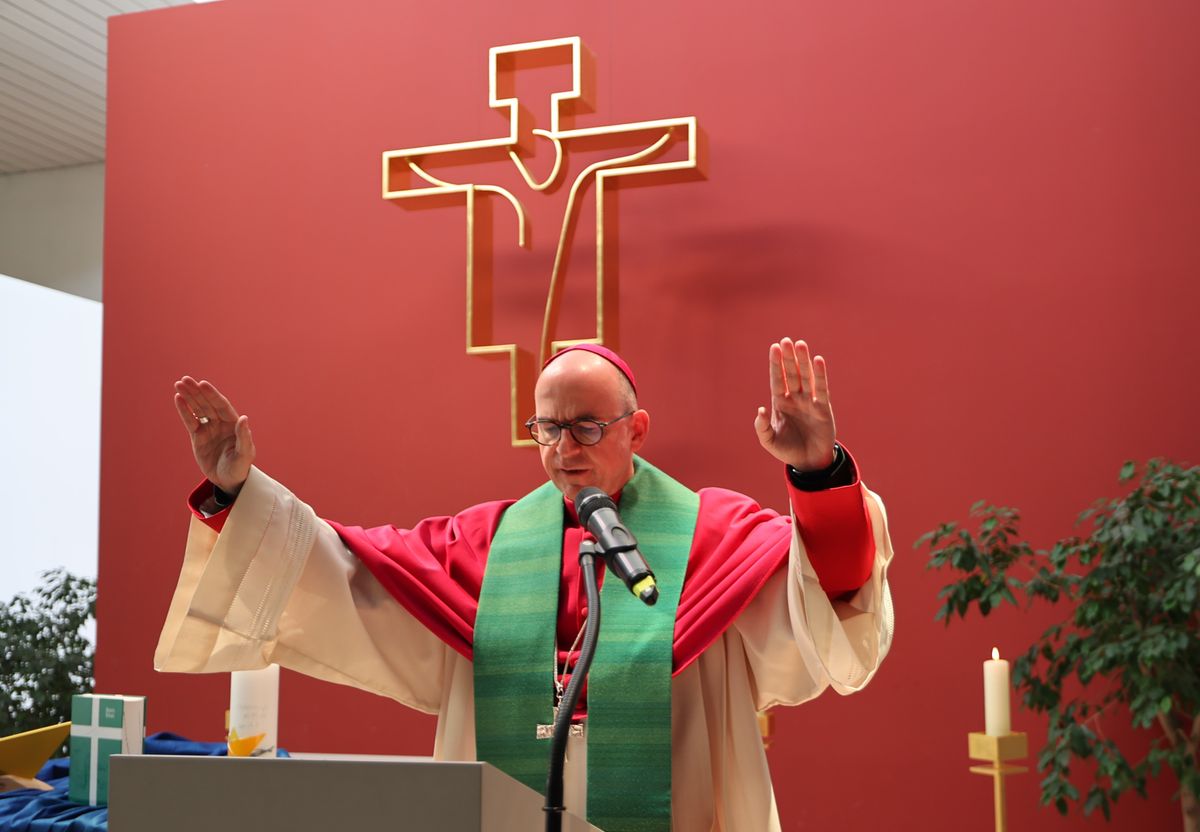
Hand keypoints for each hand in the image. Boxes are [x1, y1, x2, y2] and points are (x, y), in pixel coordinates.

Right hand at [173, 376, 255, 494]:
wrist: (229, 481)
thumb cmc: (240, 468)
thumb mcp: (244, 455)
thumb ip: (244, 436)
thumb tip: (244, 418)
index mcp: (234, 424)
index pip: (221, 405)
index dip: (212, 395)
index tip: (202, 384)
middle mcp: (221, 423)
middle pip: (207, 404)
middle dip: (197, 392)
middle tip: (185, 379)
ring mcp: (209, 429)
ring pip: (198, 409)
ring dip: (189, 397)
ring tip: (178, 384)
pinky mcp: (199, 437)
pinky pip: (190, 421)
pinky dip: (184, 411)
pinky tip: (178, 399)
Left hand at [754, 338, 836, 470]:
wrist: (808, 462)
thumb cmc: (787, 450)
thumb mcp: (769, 441)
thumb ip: (762, 427)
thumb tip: (761, 409)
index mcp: (780, 403)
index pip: (777, 379)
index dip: (776, 364)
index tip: (774, 347)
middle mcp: (794, 398)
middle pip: (791, 373)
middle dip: (788, 358)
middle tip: (786, 340)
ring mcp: (809, 401)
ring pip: (806, 377)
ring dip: (803, 361)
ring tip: (801, 345)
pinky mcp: (823, 407)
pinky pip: (821, 388)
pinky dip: (819, 375)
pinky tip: (818, 361)